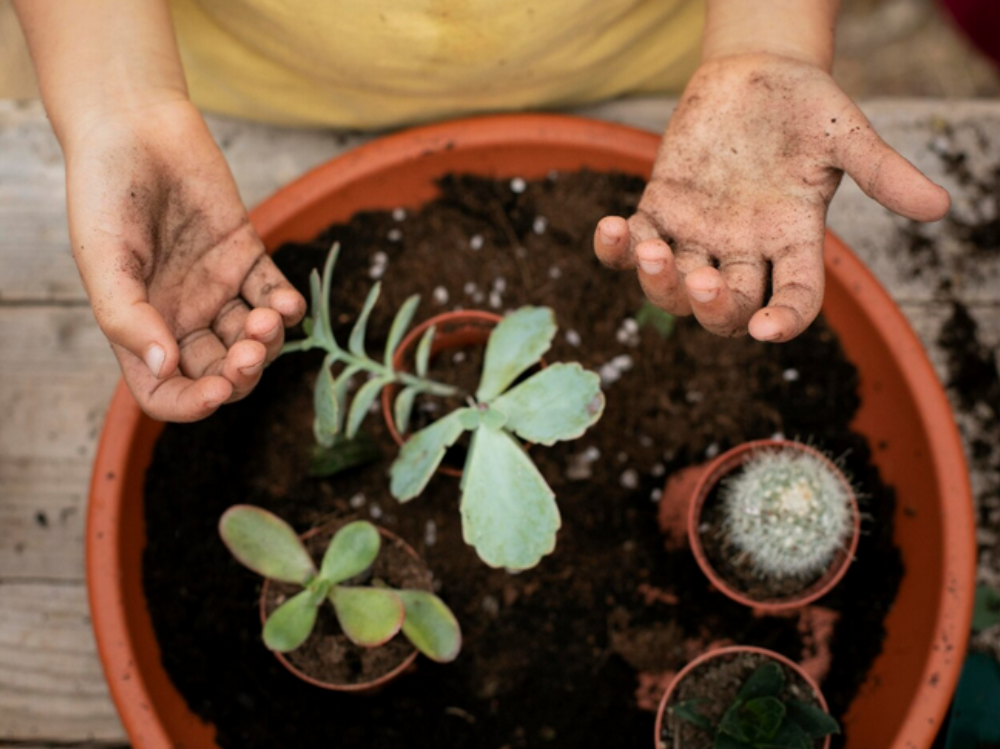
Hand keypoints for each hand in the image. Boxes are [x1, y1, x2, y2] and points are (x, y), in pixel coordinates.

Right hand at [65, 100, 305, 420]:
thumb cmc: (105, 192)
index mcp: (141, 327)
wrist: (135, 128)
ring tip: (266, 318)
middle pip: (220, 371)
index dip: (192, 404)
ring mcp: (217, 288)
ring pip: (254, 340)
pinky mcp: (246, 257)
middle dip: (240, 374)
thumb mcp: (103, 259)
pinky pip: (274, 295)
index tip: (216, 391)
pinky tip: (285, 302)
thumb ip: (127, 317)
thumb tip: (164, 365)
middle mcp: (181, 316)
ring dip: (268, 342)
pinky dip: (287, 308)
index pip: (167, 390)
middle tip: (249, 352)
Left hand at [594, 53, 949, 340]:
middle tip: (703, 280)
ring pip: (674, 290)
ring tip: (655, 252)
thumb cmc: (806, 106)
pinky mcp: (660, 209)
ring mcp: (698, 234)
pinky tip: (609, 227)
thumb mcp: (844, 135)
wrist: (755, 73)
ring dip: (660, 284)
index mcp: (792, 241)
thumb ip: (883, 171)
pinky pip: (632, 245)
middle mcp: (743, 249)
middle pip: (726, 309)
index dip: (783, 320)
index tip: (768, 330)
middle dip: (713, 306)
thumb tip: (940, 207)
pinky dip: (615, 248)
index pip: (793, 299)